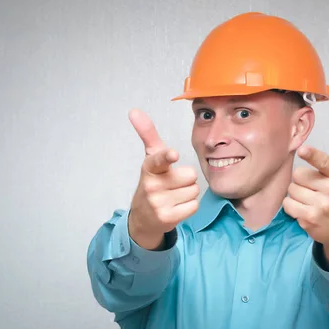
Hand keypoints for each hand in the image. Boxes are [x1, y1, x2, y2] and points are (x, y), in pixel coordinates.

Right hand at [127, 109, 199, 249]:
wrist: (143, 218)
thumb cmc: (153, 182)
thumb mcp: (150, 158)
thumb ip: (147, 134)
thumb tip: (134, 110)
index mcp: (149, 167)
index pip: (159, 159)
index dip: (167, 156)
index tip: (173, 154)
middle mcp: (152, 185)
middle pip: (191, 174)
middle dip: (187, 179)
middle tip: (173, 184)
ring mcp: (158, 203)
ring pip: (194, 190)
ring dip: (188, 193)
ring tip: (174, 195)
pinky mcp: (168, 218)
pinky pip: (194, 205)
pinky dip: (189, 206)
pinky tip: (177, 207)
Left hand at [282, 129, 328, 268]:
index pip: (324, 162)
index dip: (313, 155)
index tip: (303, 150)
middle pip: (298, 175)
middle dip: (302, 181)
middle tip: (315, 190)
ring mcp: (321, 206)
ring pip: (292, 190)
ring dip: (297, 195)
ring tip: (310, 201)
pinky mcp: (310, 219)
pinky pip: (288, 204)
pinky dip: (292, 207)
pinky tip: (305, 210)